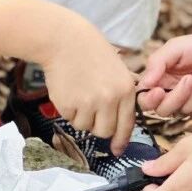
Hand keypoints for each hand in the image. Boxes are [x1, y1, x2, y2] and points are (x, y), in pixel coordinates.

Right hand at [40, 17, 136, 156]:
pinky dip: (68, 110)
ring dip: (82, 117)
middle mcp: (109, 99)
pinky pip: (70, 119)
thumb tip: (120, 127)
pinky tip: (69, 91)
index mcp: (125, 89)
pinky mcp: (69, 105)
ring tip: (79, 93)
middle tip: (91, 109)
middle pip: (105, 131)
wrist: (64, 41)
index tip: (117, 149)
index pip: (127, 124)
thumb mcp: (117, 71)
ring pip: (86, 127)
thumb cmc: (92, 53)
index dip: (121, 140)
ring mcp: (89, 103)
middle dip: (98, 125)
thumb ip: (121, 97)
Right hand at [137, 32, 191, 118]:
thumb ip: (157, 63)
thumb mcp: (173, 48)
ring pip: (184, 111)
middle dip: (177, 96)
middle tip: (189, 77)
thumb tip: (144, 84)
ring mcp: (185, 102)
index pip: (144, 99)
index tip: (159, 91)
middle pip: (163, 111)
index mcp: (157, 80)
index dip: (149, 100)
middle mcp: (168, 94)